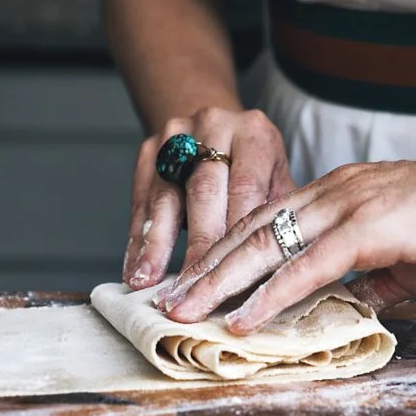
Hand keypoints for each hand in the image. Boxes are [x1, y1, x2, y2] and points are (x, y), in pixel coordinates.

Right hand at [123, 107, 295, 289]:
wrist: (218, 127)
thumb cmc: (255, 166)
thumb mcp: (278, 178)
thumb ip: (277, 215)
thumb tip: (279, 269)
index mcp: (254, 134)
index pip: (245, 186)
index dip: (235, 231)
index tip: (231, 274)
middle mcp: (213, 127)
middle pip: (203, 192)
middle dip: (197, 246)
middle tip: (193, 289)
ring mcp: (175, 137)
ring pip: (164, 196)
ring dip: (155, 245)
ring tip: (148, 282)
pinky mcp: (148, 152)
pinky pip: (140, 201)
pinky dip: (137, 239)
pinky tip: (135, 270)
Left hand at [153, 138, 415, 332]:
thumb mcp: (408, 257)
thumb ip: (370, 279)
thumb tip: (345, 307)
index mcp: (338, 194)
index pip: (264, 222)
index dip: (223, 252)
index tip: (193, 281)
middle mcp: (333, 193)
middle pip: (250, 232)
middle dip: (202, 269)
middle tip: (165, 301)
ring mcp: (349, 205)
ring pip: (266, 247)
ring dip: (219, 284)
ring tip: (182, 313)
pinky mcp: (371, 228)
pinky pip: (308, 267)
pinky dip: (271, 296)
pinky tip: (243, 320)